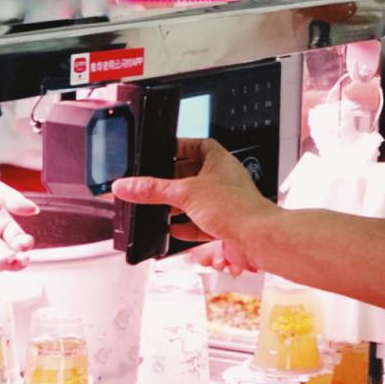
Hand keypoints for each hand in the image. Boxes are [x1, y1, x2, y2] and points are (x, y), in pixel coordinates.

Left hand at [0, 165, 38, 271]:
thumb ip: (9, 197)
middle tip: (20, 258)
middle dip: (18, 261)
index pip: (18, 238)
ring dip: (0, 264)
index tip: (25, 243)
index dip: (25, 244)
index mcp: (1, 220)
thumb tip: (33, 209)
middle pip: (9, 255)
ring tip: (3, 257)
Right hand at [112, 139, 277, 274]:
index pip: (197, 145)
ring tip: (157, 207)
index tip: (160, 152)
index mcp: (219, 161)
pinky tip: (172, 229)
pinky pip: (200, 222)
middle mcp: (223, 179)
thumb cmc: (236, 206)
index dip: (178, 147)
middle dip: (172, 181)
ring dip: (177, 205)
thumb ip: (153, 190)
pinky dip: (185, 226)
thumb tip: (127, 185)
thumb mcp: (185, 193)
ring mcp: (225, 202)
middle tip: (152, 184)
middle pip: (193, 174)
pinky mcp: (224, 225)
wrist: (257, 238)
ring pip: (196, 200)